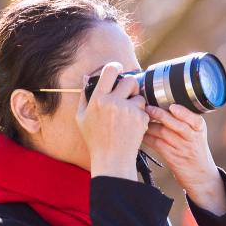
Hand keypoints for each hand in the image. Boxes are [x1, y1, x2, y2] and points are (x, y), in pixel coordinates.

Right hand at [77, 62, 148, 179]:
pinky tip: (131, 126)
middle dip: (130, 86)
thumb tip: (86, 77)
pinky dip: (140, 116)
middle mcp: (113, 102)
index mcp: (98, 99)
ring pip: (139, 96)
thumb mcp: (82, 118)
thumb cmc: (95, 139)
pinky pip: (144, 109)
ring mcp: (128, 110)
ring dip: (135, 103)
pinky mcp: (140, 118)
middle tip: (128, 94)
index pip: (110, 70)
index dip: (116, 67)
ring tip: (127, 116)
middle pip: (130, 80)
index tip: (118, 69)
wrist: (112, 158)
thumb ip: (84, 96)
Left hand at [142, 103, 219, 196]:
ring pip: (164, 133)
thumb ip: (186, 120)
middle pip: (176, 125)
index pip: (195, 119)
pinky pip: (157, 144)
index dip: (183, 113)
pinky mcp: (172, 158)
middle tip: (148, 108)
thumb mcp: (198, 133)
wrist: (200, 174)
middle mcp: (192, 138)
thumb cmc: (196, 149)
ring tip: (140, 118)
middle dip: (160, 115)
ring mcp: (182, 148)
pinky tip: (141, 133)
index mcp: (200, 128)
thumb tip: (165, 105)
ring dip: (150, 125)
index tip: (173, 107)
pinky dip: (147, 137)